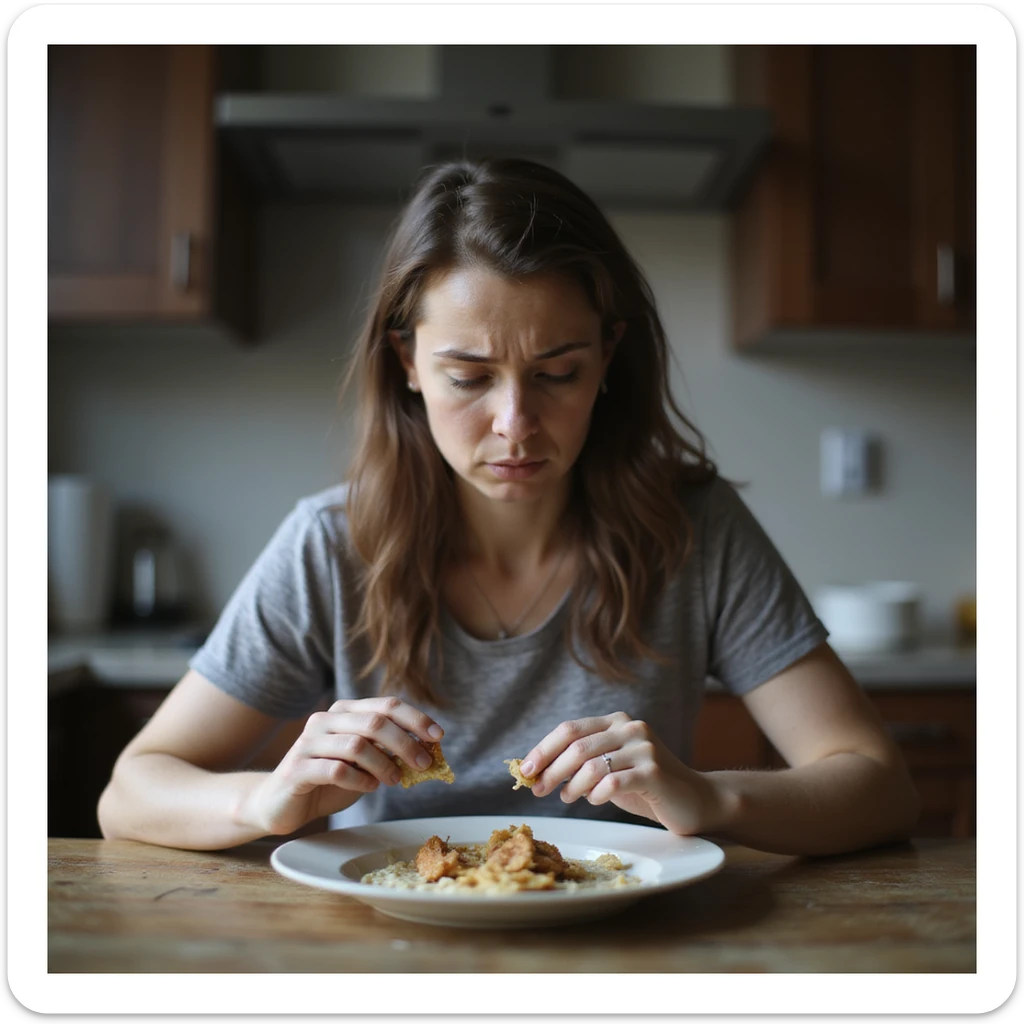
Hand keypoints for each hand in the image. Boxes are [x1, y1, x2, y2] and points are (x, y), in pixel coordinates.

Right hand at [239, 697, 442, 836]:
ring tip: (396, 780)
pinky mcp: (297, 768)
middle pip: (375, 722)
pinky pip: (336, 769)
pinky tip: (369, 787)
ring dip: (384, 764)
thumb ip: (387, 753)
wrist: (279, 803)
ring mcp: (309, 742)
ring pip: (357, 745)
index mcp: (345, 712)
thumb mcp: (364, 764)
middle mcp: (326, 720)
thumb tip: (426, 751)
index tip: (438, 736)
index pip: (386, 705)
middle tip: (424, 763)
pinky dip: (359, 780)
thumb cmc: (328, 781)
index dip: (415, 718)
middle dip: (405, 743)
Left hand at [519, 712, 726, 835]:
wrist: (695, 800)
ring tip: (567, 798)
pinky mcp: (654, 772)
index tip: (525, 770)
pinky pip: (613, 782)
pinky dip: (597, 794)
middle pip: (577, 746)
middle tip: (538, 790)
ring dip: (572, 786)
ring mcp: (644, 748)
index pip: (570, 729)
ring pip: (592, 765)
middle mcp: (631, 728)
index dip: (543, 749)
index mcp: (616, 721)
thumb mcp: (611, 768)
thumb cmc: (646, 786)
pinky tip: (595, 801)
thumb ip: (582, 764)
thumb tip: (537, 770)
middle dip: (551, 770)